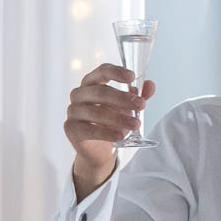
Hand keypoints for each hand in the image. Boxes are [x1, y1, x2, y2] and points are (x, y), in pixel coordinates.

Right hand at [65, 63, 155, 198]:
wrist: (100, 149)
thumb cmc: (112, 122)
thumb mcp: (128, 107)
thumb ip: (138, 95)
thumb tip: (150, 85)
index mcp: (92, 83)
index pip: (101, 71)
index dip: (116, 72)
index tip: (132, 76)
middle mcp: (79, 94)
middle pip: (100, 91)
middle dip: (123, 98)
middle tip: (141, 105)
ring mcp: (73, 111)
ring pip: (96, 112)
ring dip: (118, 118)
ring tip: (135, 124)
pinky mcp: (71, 128)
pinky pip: (89, 129)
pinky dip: (106, 133)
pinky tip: (120, 135)